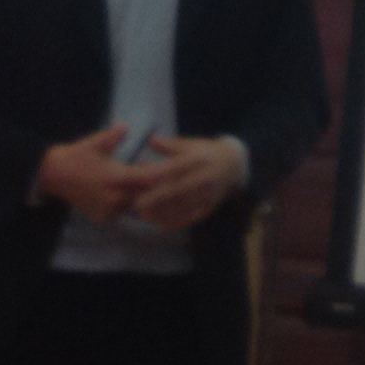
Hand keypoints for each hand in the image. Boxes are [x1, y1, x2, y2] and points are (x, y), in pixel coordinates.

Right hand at [34, 123, 166, 220]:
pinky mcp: (101, 217)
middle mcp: (115, 197)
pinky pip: (120, 213)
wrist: (53, 174)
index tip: (165, 169)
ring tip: (138, 187)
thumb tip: (127, 126)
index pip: (146, 179)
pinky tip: (122, 196)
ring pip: (133, 206)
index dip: (158, 175)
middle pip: (144, 196)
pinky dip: (124, 206)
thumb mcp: (97, 142)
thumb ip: (115, 135)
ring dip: (138, 198)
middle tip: (154, 179)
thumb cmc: (77, 156)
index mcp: (117, 177)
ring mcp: (108, 209)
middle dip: (150, 188)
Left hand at [128, 134, 246, 232]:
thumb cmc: (205, 153)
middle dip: (154, 198)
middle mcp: (203, 177)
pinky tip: (160, 224)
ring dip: (162, 213)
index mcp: (196, 159)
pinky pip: (192, 217)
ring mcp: (208, 194)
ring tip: (143, 216)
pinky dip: (176, 222)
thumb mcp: (189, 144)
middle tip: (135, 204)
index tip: (130, 179)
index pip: (169, 168)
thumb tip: (151, 140)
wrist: (234, 165)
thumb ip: (169, 145)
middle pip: (176, 190)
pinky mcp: (210, 206)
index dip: (148, 175)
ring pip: (182, 206)